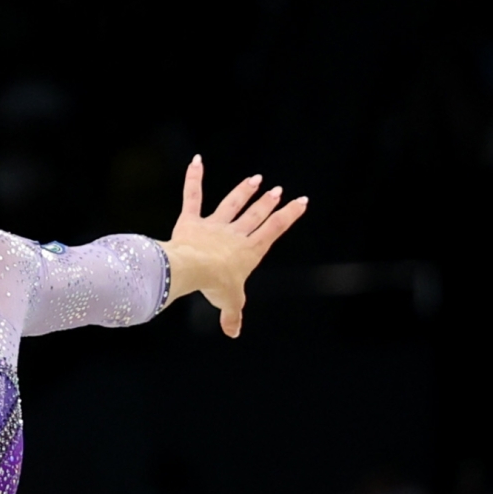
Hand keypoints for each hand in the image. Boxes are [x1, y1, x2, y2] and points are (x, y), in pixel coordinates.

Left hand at [162, 156, 308, 337]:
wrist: (194, 269)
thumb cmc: (215, 285)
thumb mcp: (230, 303)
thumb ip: (232, 316)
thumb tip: (233, 333)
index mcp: (249, 251)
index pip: (273, 230)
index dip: (288, 216)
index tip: (301, 202)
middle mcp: (235, 234)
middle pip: (256, 215)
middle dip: (268, 203)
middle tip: (278, 190)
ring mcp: (214, 225)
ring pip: (232, 204)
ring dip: (244, 191)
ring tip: (255, 179)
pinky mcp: (191, 221)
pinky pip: (193, 196)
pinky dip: (194, 178)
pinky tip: (197, 160)